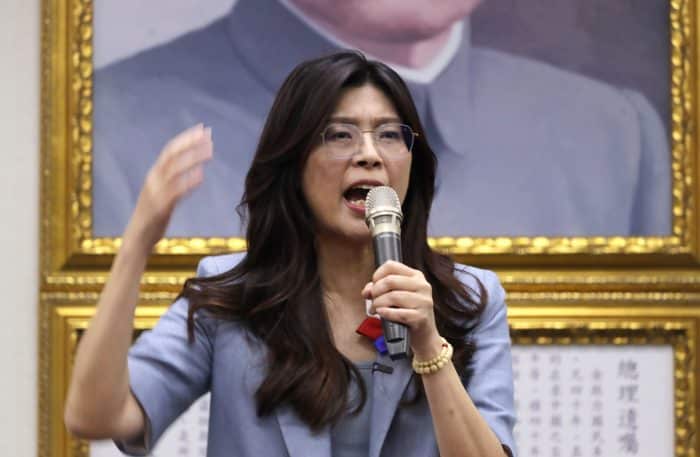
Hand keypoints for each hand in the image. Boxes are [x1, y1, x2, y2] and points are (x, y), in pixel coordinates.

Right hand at [125, 124, 212, 248]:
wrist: (137, 239)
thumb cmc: (152, 217)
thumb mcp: (162, 193)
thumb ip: (174, 180)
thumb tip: (194, 169)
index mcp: (154, 175)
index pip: (170, 150)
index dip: (186, 138)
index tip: (202, 129)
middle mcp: (153, 179)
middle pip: (172, 155)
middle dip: (190, 143)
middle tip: (209, 134)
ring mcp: (155, 193)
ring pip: (174, 170)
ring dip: (193, 158)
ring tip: (210, 151)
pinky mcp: (159, 207)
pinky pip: (175, 192)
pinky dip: (188, 182)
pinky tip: (201, 176)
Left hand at [362, 261, 443, 358]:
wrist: (424, 335)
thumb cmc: (408, 313)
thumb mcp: (396, 297)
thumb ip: (380, 289)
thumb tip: (367, 290)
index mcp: (416, 276)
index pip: (392, 266)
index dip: (377, 275)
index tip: (373, 286)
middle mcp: (422, 286)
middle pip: (390, 281)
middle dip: (376, 291)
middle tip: (372, 301)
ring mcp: (424, 301)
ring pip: (393, 296)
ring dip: (378, 304)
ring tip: (374, 310)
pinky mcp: (421, 317)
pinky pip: (398, 313)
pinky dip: (386, 313)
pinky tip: (381, 314)